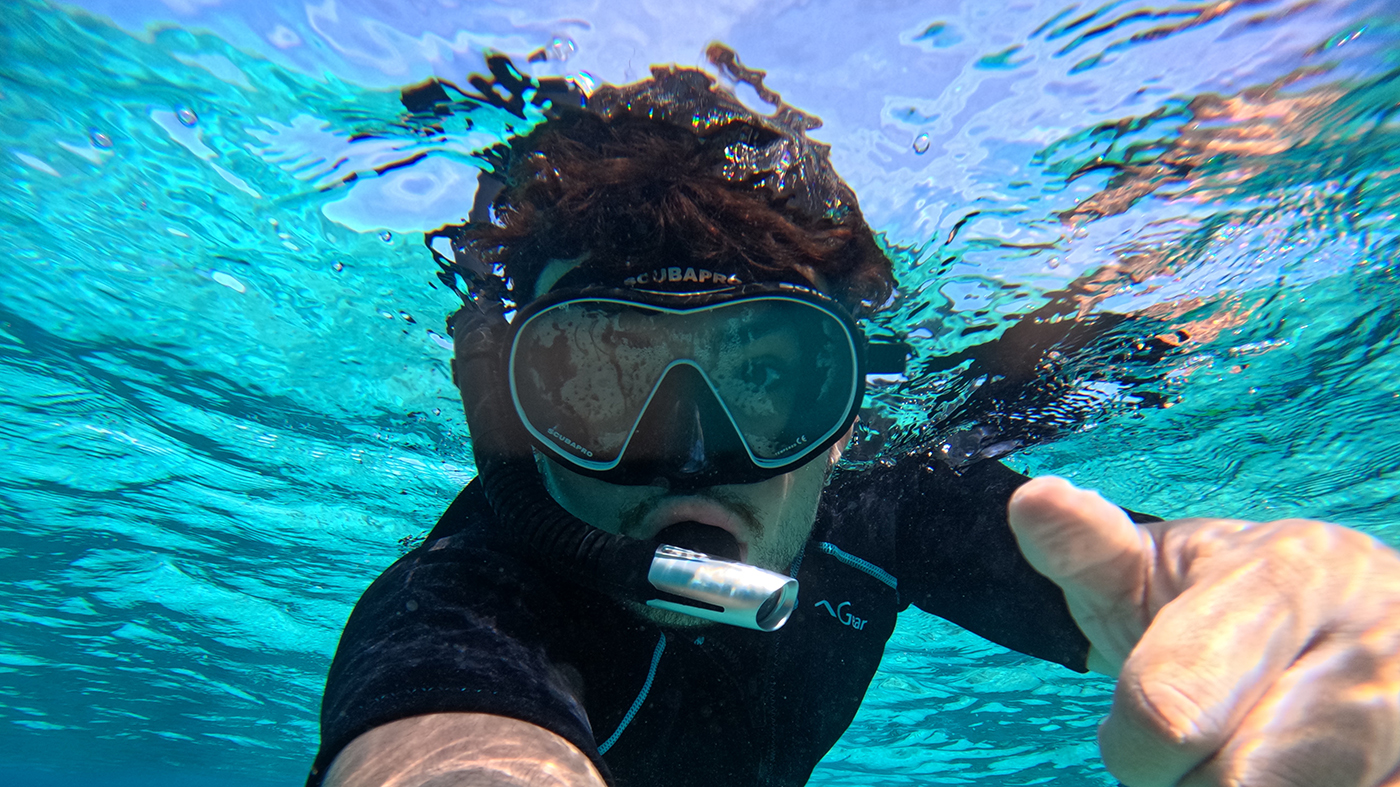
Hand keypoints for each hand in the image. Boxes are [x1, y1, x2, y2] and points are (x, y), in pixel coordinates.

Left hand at [1008, 476, 1399, 786]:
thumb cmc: (1227, 603)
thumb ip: (1088, 549)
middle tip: (1183, 746)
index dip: (1135, 742)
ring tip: (1238, 745)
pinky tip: (1290, 764)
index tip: (1134, 731)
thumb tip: (1033, 500)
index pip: (1172, 704)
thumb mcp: (1156, 568)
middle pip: (1231, 782)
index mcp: (1291, 577)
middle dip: (1186, 778)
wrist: (1357, 620)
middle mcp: (1371, 652)